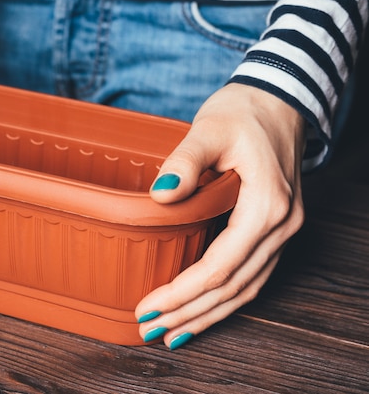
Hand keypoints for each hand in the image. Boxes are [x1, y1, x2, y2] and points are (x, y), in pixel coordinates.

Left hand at [136, 83, 305, 348]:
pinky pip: (252, 276)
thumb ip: (184, 162)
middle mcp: (281, 226)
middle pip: (233, 287)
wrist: (277, 100)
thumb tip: (160, 195)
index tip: (149, 306)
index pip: (220, 266)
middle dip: (190, 313)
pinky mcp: (273, 229)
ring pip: (246, 289)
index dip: (182, 292)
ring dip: (207, 314)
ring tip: (172, 332)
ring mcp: (282, 231)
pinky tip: (201, 309)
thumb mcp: (209, 129)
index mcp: (266, 205)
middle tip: (151, 330)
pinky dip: (225, 298)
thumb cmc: (243, 112)